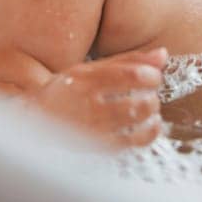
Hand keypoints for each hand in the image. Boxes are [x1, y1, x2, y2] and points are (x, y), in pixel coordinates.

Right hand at [31, 47, 167, 147]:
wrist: (38, 118)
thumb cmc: (69, 90)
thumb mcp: (92, 68)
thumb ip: (127, 60)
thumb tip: (163, 54)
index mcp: (86, 78)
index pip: (129, 75)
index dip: (151, 75)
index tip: (154, 76)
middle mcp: (88, 103)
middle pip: (136, 101)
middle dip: (152, 96)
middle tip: (150, 93)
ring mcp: (93, 128)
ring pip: (136, 121)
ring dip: (152, 113)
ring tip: (150, 108)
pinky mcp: (97, 146)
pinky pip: (132, 142)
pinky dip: (148, 133)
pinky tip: (150, 126)